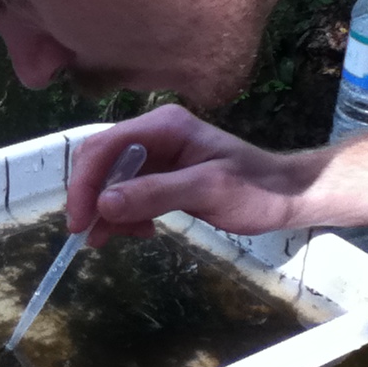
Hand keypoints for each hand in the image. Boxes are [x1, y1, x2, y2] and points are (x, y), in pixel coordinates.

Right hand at [66, 104, 303, 243]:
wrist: (287, 197)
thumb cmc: (255, 189)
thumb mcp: (207, 191)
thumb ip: (154, 193)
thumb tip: (103, 203)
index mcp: (163, 126)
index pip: (105, 146)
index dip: (85, 183)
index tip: (80, 221)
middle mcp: (153, 135)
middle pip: (101, 161)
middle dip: (90, 198)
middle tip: (90, 235)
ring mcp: (156, 156)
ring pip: (110, 181)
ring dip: (106, 212)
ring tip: (117, 239)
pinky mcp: (160, 176)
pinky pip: (127, 194)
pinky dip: (123, 215)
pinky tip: (139, 232)